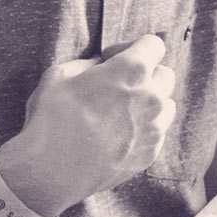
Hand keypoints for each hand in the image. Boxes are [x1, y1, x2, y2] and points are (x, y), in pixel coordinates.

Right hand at [0, 34, 177, 216]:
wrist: (51, 172)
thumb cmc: (51, 120)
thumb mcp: (59, 75)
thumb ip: (88, 64)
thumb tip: (101, 64)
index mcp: (132, 71)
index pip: (154, 44)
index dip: (132, 47)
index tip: (113, 58)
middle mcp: (152, 97)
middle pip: (164, 74)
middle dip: (145, 73)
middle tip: (118, 84)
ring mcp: (155, 127)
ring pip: (166, 104)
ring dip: (149, 101)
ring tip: (119, 110)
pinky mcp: (151, 152)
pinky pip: (157, 131)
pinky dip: (143, 128)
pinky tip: (117, 134)